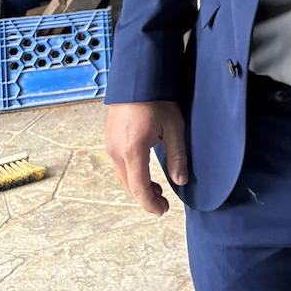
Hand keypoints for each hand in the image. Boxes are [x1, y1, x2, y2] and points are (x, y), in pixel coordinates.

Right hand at [104, 101, 187, 216]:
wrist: (138, 79)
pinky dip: (131, 174)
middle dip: (145, 198)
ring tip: (157, 190)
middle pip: (128, 185)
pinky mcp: (110, 139)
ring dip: (138, 186)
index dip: (150, 203)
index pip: (139, 188)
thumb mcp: (174, 128)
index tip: (162, 211)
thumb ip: (177, 156)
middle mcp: (116, 151)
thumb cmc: (157, 100)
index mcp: (133, 150)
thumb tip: (180, 181)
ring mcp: (110, 145)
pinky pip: (119, 165)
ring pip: (122, 176)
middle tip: (162, 205)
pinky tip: (144, 172)